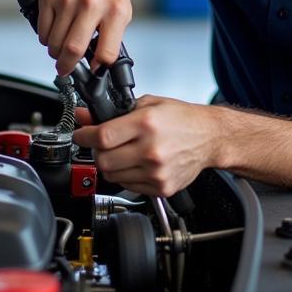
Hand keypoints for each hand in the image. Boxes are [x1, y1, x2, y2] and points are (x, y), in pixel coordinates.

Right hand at [37, 0, 131, 74]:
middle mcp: (91, 3)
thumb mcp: (120, 6)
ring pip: (54, 42)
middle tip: (65, 68)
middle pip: (73, 49)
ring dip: (55, 52)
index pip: (106, 51)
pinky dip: (45, 38)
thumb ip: (114, 34)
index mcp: (114, 9)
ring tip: (59, 47)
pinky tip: (53, 32)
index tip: (93, 70)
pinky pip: (42, 30)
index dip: (98, 67)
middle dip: (66, 66)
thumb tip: (100, 62)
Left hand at [73, 95, 218, 195]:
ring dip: (110, 165)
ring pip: (113, 176)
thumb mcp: (148, 104)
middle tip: (102, 144)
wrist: (210, 137)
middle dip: (96, 151)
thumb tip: (85, 117)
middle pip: (103, 160)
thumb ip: (114, 111)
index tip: (81, 134)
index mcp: (147, 124)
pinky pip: (129, 186)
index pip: (102, 137)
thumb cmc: (182, 119)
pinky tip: (136, 163)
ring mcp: (156, 172)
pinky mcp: (161, 187)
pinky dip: (126, 176)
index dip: (84, 136)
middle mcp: (151, 150)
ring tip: (122, 153)